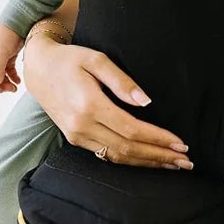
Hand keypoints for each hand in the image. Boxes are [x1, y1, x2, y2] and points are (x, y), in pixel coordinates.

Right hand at [0, 23, 23, 93]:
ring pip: (2, 74)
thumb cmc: (8, 34)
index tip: (1, 90)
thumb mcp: (1, 52)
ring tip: (15, 88)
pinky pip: (10, 69)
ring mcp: (2, 56)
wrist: (20, 21)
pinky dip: (13, 76)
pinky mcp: (11, 55)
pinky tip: (18, 81)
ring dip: (7, 82)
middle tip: (11, 90)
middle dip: (0, 85)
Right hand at [22, 33, 192, 169]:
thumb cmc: (70, 59)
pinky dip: (130, 161)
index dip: (158, 139)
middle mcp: (81, 126)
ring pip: (118, 157)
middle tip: (186, 161)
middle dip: (159, 156)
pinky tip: (147, 160)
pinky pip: (106, 156)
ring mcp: (76, 136)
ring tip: (173, 165)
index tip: (180, 143)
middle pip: (127, 149)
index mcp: (89, 105)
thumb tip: (146, 102)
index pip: (132, 130)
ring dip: (147, 163)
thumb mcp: (97, 59)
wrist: (38, 68)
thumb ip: (122, 81)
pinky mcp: (74, 139)